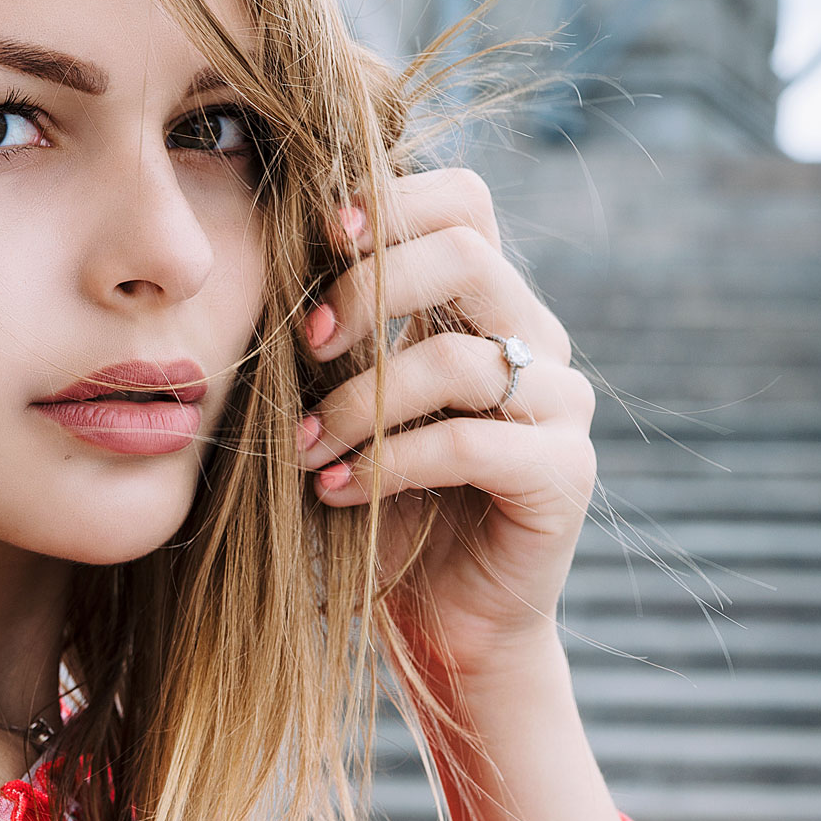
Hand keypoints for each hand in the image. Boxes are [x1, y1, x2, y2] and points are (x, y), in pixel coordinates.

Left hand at [292, 166, 628, 820]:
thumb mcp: (338, 401)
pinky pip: (471, 440)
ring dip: (357, 401)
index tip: (314, 238)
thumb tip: (255, 253)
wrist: (440, 621)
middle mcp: (535, 338)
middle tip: (301, 343)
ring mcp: (559, 404)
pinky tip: (337, 491)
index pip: (464, 200)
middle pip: (465, 253)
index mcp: (484, 303)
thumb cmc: (373, 502)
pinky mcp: (565, 473)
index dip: (390, 201)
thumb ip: (326, 331)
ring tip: (304, 451)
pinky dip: (389, 462)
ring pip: (454, 356)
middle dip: (364, 292)